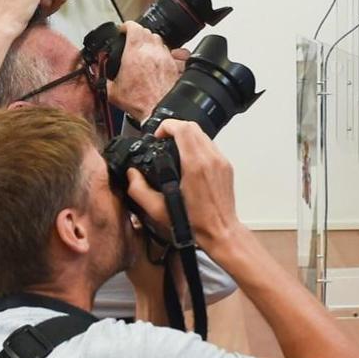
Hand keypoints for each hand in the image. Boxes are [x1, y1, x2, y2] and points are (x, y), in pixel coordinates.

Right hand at [107, 23, 184, 119]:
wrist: (159, 111)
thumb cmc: (140, 102)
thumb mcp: (112, 90)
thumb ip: (102, 78)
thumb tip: (97, 72)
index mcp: (134, 53)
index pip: (133, 26)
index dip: (126, 26)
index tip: (123, 30)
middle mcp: (151, 51)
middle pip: (146, 31)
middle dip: (137, 32)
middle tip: (131, 39)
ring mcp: (164, 57)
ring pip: (158, 39)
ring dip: (149, 40)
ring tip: (142, 48)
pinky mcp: (173, 64)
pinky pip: (167, 50)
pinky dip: (159, 51)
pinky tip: (154, 59)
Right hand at [123, 120, 239, 249]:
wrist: (220, 231)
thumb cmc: (194, 223)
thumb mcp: (158, 210)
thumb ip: (139, 190)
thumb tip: (132, 174)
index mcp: (195, 165)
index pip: (183, 128)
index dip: (167, 126)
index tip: (158, 135)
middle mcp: (210, 159)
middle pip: (193, 126)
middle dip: (175, 128)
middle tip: (163, 139)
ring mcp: (221, 161)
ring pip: (203, 134)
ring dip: (187, 136)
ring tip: (174, 148)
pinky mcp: (226, 166)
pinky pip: (210, 146)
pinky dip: (197, 146)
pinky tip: (188, 160)